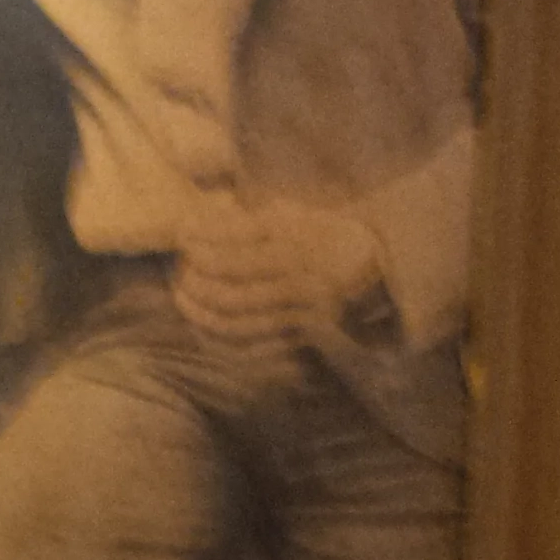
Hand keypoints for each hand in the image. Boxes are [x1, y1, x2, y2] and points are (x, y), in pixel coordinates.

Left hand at [173, 196, 383, 352]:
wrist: (380, 275)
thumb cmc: (329, 238)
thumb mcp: (299, 215)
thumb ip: (252, 219)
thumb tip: (196, 222)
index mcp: (301, 238)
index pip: (239, 239)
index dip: (202, 239)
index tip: (179, 236)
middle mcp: (302, 276)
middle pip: (232, 282)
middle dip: (195, 278)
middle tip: (178, 270)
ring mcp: (303, 311)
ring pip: (237, 318)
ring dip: (200, 310)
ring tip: (182, 296)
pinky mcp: (304, 338)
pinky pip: (252, 345)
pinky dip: (220, 337)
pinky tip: (203, 324)